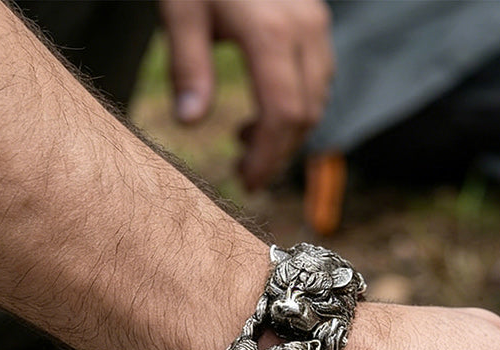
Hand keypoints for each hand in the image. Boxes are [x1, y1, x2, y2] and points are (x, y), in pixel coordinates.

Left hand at [160, 0, 332, 190]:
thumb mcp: (181, 9)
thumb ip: (187, 65)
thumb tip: (190, 123)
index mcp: (269, 32)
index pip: (282, 115)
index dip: (267, 157)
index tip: (247, 182)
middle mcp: (303, 28)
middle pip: (306, 114)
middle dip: (278, 153)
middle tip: (245, 174)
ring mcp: (315, 22)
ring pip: (318, 98)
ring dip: (287, 133)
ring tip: (246, 142)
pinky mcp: (315, 18)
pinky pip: (318, 78)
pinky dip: (296, 106)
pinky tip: (264, 111)